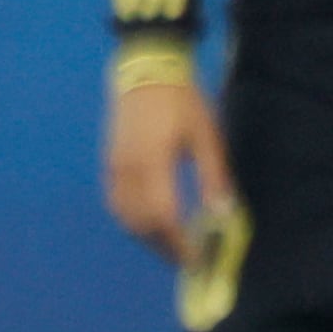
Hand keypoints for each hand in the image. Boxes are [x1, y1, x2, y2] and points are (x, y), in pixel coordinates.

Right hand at [105, 72, 235, 259]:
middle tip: (187, 258)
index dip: (178, 242)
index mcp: (154, 163)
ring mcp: (114, 169)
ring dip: (146, 236)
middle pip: (140, 223)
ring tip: (170, 245)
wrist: (145, 73)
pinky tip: (149, 223)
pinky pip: (116, 204)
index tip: (196, 258)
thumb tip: (223, 214)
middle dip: (163, 245)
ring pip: (125, 217)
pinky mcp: (110, 165)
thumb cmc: (182, 102)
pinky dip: (133, 221)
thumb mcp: (207, 137)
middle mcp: (128, 171)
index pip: (163, 216)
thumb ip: (213, 177)